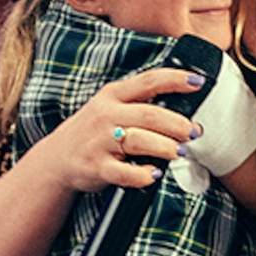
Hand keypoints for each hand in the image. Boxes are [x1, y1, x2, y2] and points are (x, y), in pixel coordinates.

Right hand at [38, 66, 205, 193]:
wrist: (57, 158)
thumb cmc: (94, 131)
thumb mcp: (111, 107)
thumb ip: (140, 103)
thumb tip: (184, 105)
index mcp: (113, 95)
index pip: (149, 81)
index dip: (175, 80)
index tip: (198, 82)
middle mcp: (106, 115)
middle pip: (150, 115)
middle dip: (178, 124)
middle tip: (194, 132)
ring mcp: (100, 141)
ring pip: (139, 141)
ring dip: (166, 147)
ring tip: (181, 152)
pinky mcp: (97, 167)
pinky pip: (124, 172)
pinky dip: (142, 175)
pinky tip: (154, 174)